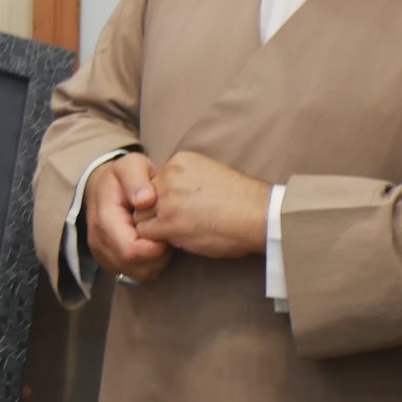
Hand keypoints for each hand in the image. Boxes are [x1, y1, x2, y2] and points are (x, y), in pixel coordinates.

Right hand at [85, 153, 170, 283]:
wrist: (104, 187)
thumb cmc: (122, 177)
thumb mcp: (131, 166)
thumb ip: (137, 179)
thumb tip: (145, 201)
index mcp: (104, 219)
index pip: (130, 251)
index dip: (154, 248)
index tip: (166, 232)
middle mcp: (98, 241)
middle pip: (135, 267)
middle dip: (158, 257)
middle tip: (168, 236)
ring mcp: (102, 254)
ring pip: (137, 274)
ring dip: (155, 262)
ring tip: (160, 239)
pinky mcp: (109, 261)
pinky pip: (135, 274)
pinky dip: (149, 265)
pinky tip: (153, 245)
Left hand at [134, 152, 271, 258]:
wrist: (260, 216)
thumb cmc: (243, 200)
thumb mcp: (211, 174)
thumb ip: (186, 180)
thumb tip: (171, 194)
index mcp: (180, 161)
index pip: (155, 180)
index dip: (165, 198)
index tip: (183, 208)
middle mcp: (169, 175)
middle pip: (144, 197)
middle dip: (156, 211)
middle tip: (178, 223)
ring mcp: (167, 199)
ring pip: (141, 215)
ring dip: (155, 227)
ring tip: (179, 233)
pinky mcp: (168, 222)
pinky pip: (146, 232)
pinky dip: (158, 240)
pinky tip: (178, 241)